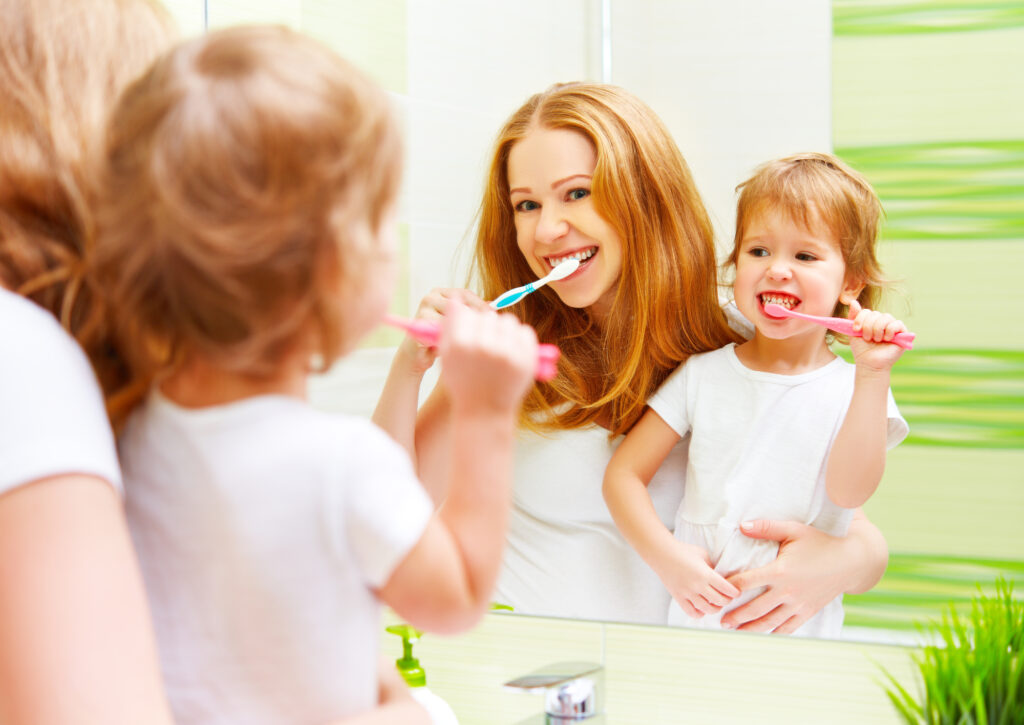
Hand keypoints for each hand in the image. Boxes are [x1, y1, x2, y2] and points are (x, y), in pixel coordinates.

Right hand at [399, 288, 488, 376]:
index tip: (494, 317)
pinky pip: (442, 333)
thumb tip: (493, 307)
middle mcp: (431, 297)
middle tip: (485, 333)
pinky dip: (449, 341)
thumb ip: (472, 314)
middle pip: (460, 306)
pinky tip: (453, 349)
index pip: (465, 295)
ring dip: (461, 333)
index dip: (480, 305)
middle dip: (473, 320)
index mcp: (441, 293)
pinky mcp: (419, 325)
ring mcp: (423, 310)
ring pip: (452, 320)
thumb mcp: (458, 324)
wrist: (417, 356)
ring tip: (468, 344)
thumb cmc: (440, 339)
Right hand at [439, 299, 536, 416]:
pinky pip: (525, 331)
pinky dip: (519, 338)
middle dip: (485, 326)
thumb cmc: (463, 382)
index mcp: (460, 344)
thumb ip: (449, 327)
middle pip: (487, 316)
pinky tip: (510, 351)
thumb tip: (455, 300)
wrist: (484, 411)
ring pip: (507, 320)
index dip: (467, 321)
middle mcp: (483, 347)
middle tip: (484, 342)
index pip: (466, 312)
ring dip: (503, 329)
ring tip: (497, 347)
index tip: (469, 330)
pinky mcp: (526, 359)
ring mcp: (507, 353)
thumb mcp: (447, 357)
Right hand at [656, 540, 737, 618]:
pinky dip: (700, 613)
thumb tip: (720, 577)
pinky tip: (702, 608)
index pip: (726, 589)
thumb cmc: (683, 551)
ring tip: (716, 604)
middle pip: (719, 601)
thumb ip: (713, 566)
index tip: (736, 592)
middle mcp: (697, 585)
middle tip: (727, 598)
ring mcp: (687, 593)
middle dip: (727, 601)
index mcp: (706, 574)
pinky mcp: (678, 597)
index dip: (734, 592)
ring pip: (707, 609)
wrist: (662, 553)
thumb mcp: (703, 554)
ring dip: (715, 608)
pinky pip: (692, 612)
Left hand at [721, 519, 850, 633]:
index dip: (730, 586)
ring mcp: (798, 604)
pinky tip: (764, 634)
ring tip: (735, 631)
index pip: (747, 582)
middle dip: (736, 615)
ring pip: (770, 621)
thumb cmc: (821, 542)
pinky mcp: (808, 611)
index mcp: (780, 571)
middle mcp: (788, 591)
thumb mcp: (794, 530)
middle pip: (755, 607)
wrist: (852, 561)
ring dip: (751, 627)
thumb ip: (766, 528)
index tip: (717, 590)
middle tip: (720, 620)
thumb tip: (741, 526)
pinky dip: (775, 632)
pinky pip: (789, 626)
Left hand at [847, 300, 906, 372]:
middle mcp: (883, 322)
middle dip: (868, 326)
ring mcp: (893, 327)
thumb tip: (853, 301)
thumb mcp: (854, 333)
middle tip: (868, 338)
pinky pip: (897, 324)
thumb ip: (853, 317)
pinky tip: (886, 339)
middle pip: (876, 314)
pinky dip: (889, 331)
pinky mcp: (903, 333)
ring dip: (878, 329)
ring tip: (876, 340)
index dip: (861, 319)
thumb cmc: (862, 349)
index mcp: (872, 321)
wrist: (869, 363)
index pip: (867, 311)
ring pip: (886, 317)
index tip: (856, 330)